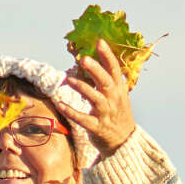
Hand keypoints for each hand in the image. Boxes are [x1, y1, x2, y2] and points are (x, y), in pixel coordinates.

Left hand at [60, 40, 136, 155]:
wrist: (124, 142)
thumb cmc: (117, 115)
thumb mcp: (117, 96)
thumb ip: (107, 80)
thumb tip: (93, 62)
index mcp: (119, 90)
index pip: (114, 69)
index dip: (107, 55)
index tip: (99, 41)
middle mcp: (114, 100)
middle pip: (106, 82)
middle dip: (96, 70)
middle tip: (84, 58)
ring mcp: (106, 114)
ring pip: (95, 99)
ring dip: (82, 88)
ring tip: (69, 80)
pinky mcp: (97, 127)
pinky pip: (83, 119)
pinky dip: (72, 112)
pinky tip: (60, 104)